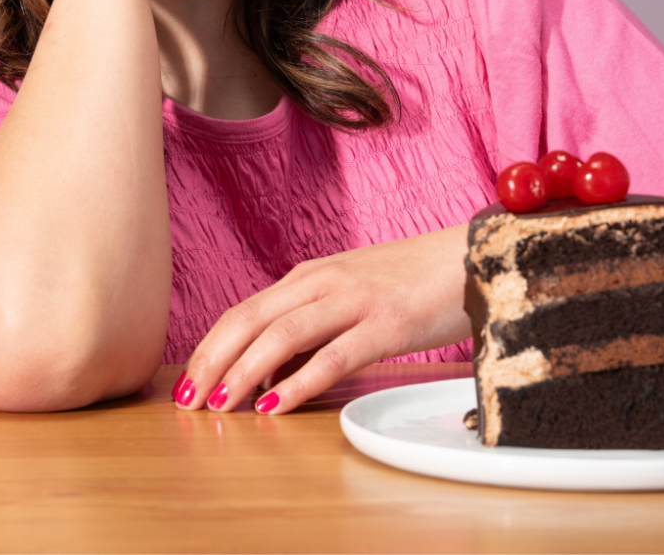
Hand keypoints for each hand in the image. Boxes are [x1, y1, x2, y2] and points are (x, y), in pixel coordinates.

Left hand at [175, 226, 471, 414]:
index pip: (244, 310)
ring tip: (220, 406)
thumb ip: (314, 326)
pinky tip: (275, 405)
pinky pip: (332, 355)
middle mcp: (324, 281)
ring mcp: (355, 300)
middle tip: (188, 401)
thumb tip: (271, 374)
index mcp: (312, 275)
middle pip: (251, 319)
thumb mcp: (353, 296)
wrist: (475, 256)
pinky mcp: (387, 323)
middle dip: (213, 361)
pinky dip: (298, 382)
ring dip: (243, 372)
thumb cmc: (415, 282)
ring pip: (282, 335)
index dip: (210, 347)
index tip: (188, 382)